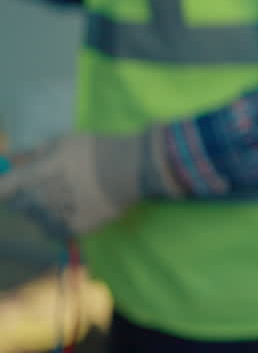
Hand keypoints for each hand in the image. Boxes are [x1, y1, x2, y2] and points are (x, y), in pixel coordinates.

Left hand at [0, 130, 180, 239]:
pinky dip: (59, 221)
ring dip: (43, 209)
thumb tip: (11, 159)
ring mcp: (54, 218)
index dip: (5, 186)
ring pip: (37, 218)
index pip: (3, 189)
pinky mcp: (72, 230)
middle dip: (26, 196)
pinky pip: (56, 229)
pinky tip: (73, 208)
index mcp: (30, 178)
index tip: (11, 184)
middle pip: (18, 205)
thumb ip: (32, 153)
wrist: (129, 170)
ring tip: (64, 196)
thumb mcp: (61, 142)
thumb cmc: (94, 150)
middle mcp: (37, 202)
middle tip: (47, 185)